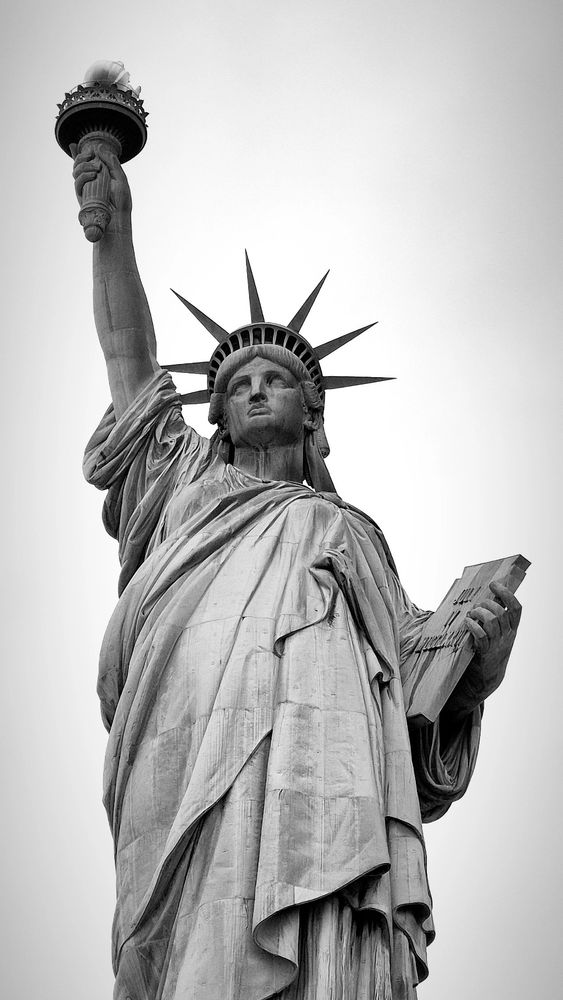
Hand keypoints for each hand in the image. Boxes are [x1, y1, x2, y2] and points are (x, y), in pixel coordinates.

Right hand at [71, 143, 131, 223]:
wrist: (118, 219)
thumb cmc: (121, 201)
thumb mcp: (120, 178)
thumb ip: (112, 162)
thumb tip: (99, 147)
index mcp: (100, 175)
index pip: (88, 161)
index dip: (83, 153)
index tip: (91, 149)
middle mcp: (90, 180)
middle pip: (78, 164)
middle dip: (82, 156)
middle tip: (91, 154)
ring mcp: (85, 188)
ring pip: (76, 171)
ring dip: (84, 165)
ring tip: (96, 168)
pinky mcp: (81, 196)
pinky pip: (77, 182)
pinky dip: (83, 176)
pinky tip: (93, 175)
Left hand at [463, 581, 521, 701]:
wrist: (486, 677)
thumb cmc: (489, 651)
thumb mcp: (497, 635)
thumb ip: (494, 619)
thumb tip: (485, 598)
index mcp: (512, 629)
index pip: (516, 608)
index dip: (506, 594)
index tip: (494, 585)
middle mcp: (507, 636)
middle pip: (501, 613)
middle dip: (486, 604)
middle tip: (477, 606)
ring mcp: (497, 645)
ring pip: (492, 622)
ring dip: (479, 613)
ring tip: (471, 614)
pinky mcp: (485, 652)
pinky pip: (481, 635)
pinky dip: (472, 625)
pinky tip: (467, 622)